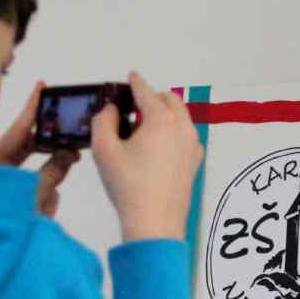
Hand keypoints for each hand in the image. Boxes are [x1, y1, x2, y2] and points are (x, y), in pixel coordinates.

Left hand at [0, 80, 79, 216]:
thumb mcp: (29, 193)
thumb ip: (52, 172)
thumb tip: (69, 155)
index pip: (18, 130)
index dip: (32, 108)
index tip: (42, 87)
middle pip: (34, 158)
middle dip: (51, 162)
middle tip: (69, 153)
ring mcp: (8, 195)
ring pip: (42, 185)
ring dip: (45, 198)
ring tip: (38, 212)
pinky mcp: (19, 213)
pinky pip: (40, 205)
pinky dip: (42, 213)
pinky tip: (37, 222)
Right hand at [91, 71, 202, 240]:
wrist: (155, 221)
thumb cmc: (128, 185)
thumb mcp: (104, 148)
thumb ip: (104, 120)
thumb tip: (112, 109)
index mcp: (161, 120)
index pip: (146, 92)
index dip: (136, 82)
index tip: (131, 76)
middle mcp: (183, 128)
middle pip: (170, 100)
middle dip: (153, 97)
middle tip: (134, 105)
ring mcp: (193, 146)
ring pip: (181, 118)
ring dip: (164, 114)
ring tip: (143, 127)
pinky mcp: (195, 162)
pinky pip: (186, 136)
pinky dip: (173, 132)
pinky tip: (157, 145)